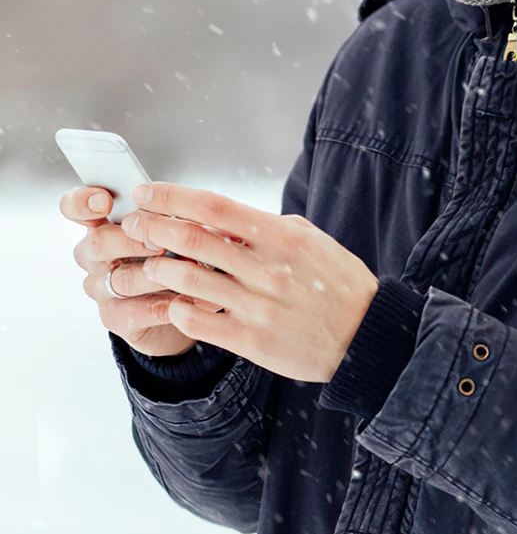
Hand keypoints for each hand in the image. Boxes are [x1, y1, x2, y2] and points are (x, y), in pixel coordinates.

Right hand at [60, 186, 197, 357]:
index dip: (83, 202)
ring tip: (190, 269)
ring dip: (158, 273)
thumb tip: (177, 206)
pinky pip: (136, 311)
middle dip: (132, 240)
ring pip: (121, 279)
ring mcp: (102, 289)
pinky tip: (188, 298)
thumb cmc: (176, 255)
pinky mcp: (116, 318)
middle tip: (163, 242)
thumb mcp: (175, 227)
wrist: (182, 303)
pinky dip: (166, 304)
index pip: (76, 207)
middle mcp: (95, 256)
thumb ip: (168, 215)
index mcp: (104, 224)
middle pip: (98, 243)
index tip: (104, 202)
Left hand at [121, 183, 379, 382]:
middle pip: (193, 239)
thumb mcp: (312, 240)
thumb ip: (269, 227)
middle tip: (134, 224)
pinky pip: (198, 321)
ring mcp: (257, 306)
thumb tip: (227, 217)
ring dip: (159, 268)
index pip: (215, 207)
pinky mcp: (251, 341)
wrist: (363, 335)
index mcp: (282, 237)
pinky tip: (173, 302)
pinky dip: (177, 308)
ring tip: (149, 263)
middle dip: (153, 227)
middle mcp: (267, 268)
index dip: (174, 197)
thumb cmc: (338, 282)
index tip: (147, 192)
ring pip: (188, 280)